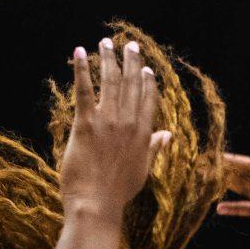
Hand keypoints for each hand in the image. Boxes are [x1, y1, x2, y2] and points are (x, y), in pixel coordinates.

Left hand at [58, 38, 169, 214]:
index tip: (147, 68)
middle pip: (131, 85)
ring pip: (111, 82)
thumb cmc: (118, 192)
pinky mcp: (85, 124)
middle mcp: (128, 123)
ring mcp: (107, 122)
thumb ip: (154, 148)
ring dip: (109, 59)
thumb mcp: (143, 170)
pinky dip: (82, 69)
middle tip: (130, 45)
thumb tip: (168, 135)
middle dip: (131, 62)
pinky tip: (80, 52)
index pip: (148, 100)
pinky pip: (84, 90)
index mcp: (143, 134)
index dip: (148, 82)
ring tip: (106, 43)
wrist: (96, 205)